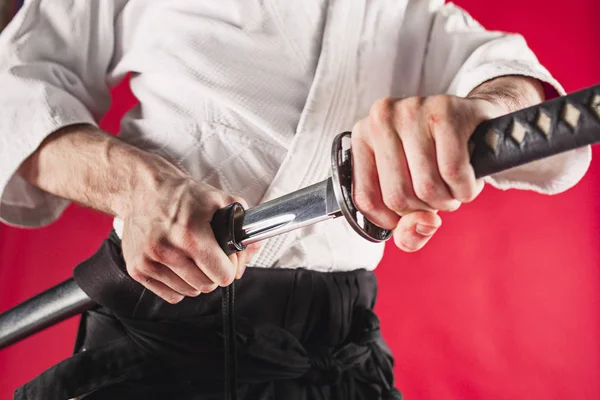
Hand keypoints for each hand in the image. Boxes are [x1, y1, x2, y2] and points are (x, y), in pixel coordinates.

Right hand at [120, 173, 257, 303]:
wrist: (143, 190)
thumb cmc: (183, 196)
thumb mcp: (220, 201)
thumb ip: (242, 228)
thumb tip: (247, 257)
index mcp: (190, 233)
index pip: (222, 275)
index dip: (229, 266)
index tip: (226, 257)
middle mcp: (167, 249)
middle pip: (207, 286)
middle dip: (213, 272)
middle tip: (209, 255)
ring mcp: (149, 261)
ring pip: (189, 292)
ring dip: (196, 279)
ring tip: (191, 256)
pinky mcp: (137, 269)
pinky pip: (171, 295)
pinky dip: (179, 285)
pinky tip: (177, 265)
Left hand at [351, 94, 506, 251]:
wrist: (475, 122)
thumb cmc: (434, 159)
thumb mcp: (411, 193)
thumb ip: (407, 229)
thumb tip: (419, 227)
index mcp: (362, 137)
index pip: (366, 199)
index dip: (391, 220)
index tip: (408, 215)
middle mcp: (380, 119)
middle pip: (398, 197)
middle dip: (425, 209)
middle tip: (437, 196)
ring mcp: (411, 110)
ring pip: (427, 187)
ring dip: (448, 201)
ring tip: (452, 186)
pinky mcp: (445, 111)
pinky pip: (453, 172)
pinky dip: (466, 188)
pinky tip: (467, 179)